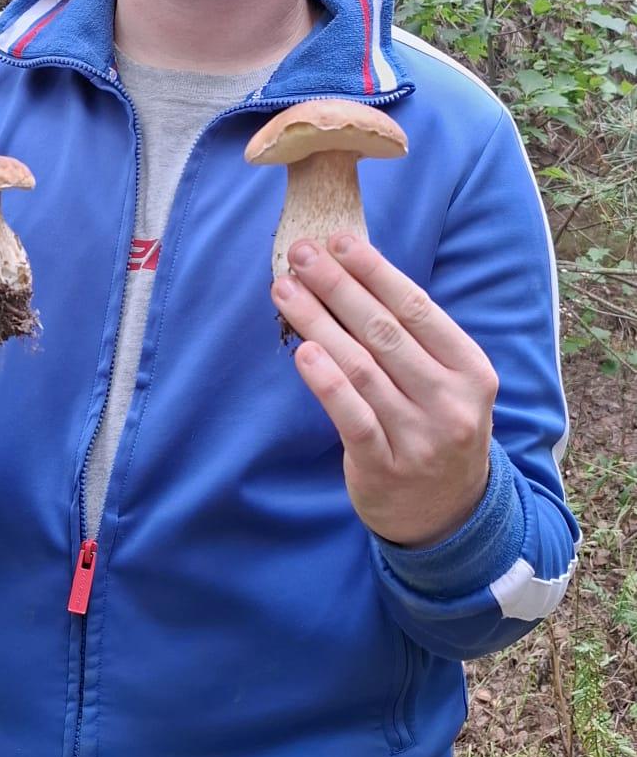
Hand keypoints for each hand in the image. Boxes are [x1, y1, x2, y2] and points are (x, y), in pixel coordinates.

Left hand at [271, 231, 496, 546]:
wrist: (448, 515)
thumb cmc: (437, 429)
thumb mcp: (447, 384)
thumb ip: (413, 340)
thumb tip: (353, 274)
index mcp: (471, 370)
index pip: (418, 308)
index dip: (376, 272)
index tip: (340, 242)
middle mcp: (451, 401)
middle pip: (385, 331)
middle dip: (337, 286)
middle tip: (302, 254)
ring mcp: (419, 437)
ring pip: (361, 368)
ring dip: (318, 322)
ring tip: (286, 290)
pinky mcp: (385, 467)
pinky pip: (351, 416)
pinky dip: (326, 382)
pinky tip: (301, 351)